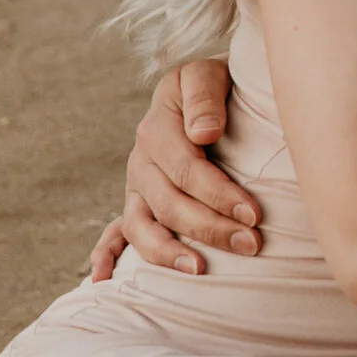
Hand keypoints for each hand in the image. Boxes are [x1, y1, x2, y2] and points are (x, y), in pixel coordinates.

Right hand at [87, 59, 262, 278]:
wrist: (205, 88)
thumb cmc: (217, 84)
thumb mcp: (208, 73)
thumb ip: (204, 97)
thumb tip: (203, 133)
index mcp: (157, 128)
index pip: (187, 170)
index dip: (220, 194)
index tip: (254, 214)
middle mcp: (141, 161)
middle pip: (169, 204)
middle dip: (210, 228)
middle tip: (251, 244)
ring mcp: (135, 186)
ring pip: (141, 227)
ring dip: (168, 253)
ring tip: (199, 270)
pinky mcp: (135, 204)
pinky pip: (113, 234)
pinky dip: (105, 257)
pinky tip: (103, 282)